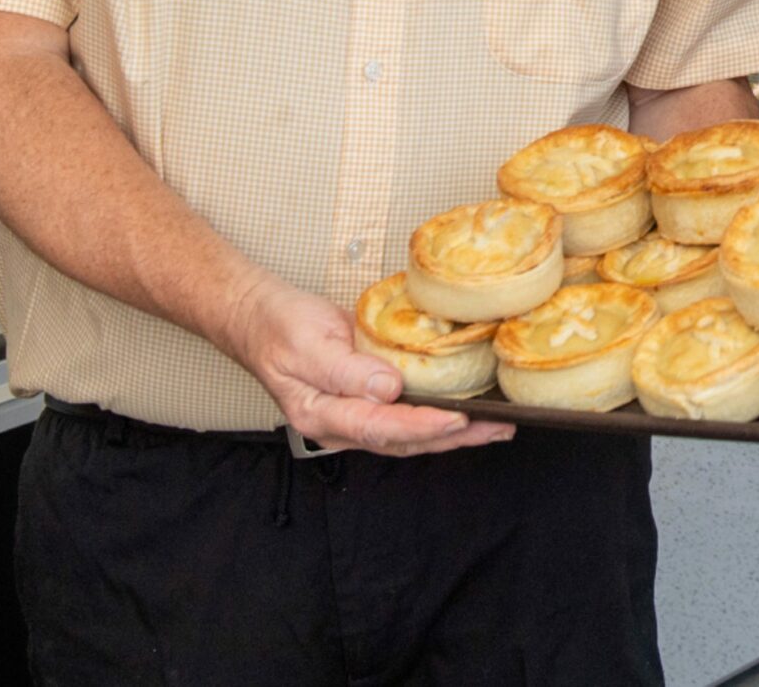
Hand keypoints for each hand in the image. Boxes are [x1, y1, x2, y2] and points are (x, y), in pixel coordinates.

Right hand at [224, 272, 512, 456]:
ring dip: (454, 433)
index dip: (422, 426)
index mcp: (321, 415)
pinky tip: (468, 412)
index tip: (458, 419)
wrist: (261, 317)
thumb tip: (388, 389)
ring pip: (409, 435)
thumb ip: (346, 370)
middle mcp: (341, 425)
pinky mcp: (367, 401)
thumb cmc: (279, 327)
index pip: (379, 428)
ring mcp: (354, 416)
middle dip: (453, 438)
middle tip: (498, 427)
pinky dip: (438, 416)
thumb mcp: (307, 343)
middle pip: (403, 441)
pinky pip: (407, 416)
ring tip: (497, 425)